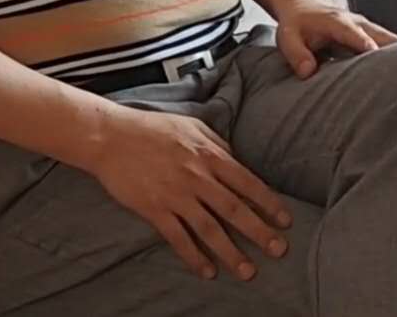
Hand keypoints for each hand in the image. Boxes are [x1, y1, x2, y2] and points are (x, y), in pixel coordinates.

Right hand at [85, 106, 292, 280]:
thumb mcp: (190, 124)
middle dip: (259, 232)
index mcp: (208, 154)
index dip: (268, 203)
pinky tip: (206, 271)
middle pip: (234, 209)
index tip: (285, 220)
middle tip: (278, 250)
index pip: (246, 182)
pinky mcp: (155, 209)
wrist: (111, 136)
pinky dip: (194, 256)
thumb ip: (216, 143)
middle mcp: (197, 176)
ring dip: (230, 252)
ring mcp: (176, 194)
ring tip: (247, 271)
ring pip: (210, 228)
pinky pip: (179, 238)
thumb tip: (236, 158)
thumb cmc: (151, 128)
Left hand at [275, 0, 396, 78]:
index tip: (376, 55)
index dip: (365, 44)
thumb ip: (296, 52)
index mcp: (338, 22)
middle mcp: (360, 24)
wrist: (306, 7)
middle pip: (385, 37)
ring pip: (395, 42)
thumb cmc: (297, 25)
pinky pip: (394, 48)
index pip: (354, 34)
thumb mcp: (287, 36)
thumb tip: (308, 71)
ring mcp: (371, 30)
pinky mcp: (376, 37)